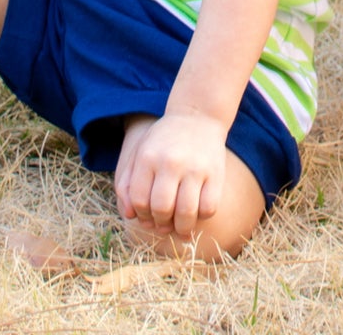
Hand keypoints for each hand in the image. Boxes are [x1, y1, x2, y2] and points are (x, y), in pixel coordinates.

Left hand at [113, 111, 226, 239]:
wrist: (198, 115)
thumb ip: (127, 183)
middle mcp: (171, 162)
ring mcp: (195, 168)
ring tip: (180, 226)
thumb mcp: (139, 152)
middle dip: (161, 224)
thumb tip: (130, 215)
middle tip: (164, 223)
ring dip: (181, 227)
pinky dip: (201, 217)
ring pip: (186, 213)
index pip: (139, 200)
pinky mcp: (215, 173)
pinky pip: (208, 208)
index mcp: (148, 157)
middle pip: (162, 209)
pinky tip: (197, 211)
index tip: (148, 217)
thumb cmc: (164, 140)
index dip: (142, 216)